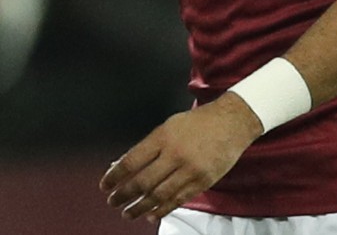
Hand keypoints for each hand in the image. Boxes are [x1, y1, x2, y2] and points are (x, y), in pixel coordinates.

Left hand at [99, 94, 261, 224]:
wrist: (231, 123)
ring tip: (127, 213)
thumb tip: (122, 164)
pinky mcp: (203, 181)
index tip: (105, 185)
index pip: (132, 161)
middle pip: (143, 181)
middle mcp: (175, 154)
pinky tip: (150, 214)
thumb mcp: (167, 127)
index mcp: (163, 137)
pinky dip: (162, 209)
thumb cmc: (196, 123)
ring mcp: (190, 170)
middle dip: (124, 194)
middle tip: (112, 202)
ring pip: (159, 195)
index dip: (115, 176)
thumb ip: (146, 147)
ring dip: (140, 206)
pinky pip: (178, 200)